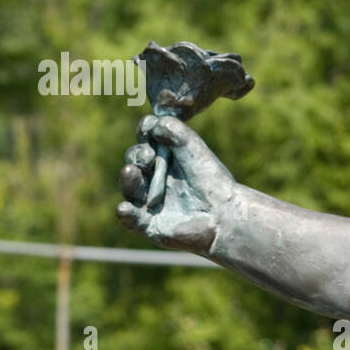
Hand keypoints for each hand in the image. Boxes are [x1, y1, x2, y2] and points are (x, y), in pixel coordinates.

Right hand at [116, 115, 238, 253]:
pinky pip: (131, 219)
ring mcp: (149, 200)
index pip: (145, 139)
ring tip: (131, 171)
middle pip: (134, 160)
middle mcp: (153, 177)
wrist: (224, 215)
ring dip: (127, 179)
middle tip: (149, 157)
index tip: (149, 130)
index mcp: (164, 156)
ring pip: (129, 187)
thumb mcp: (194, 150)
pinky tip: (124, 208)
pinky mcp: (149, 224)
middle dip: (137, 155)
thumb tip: (153, 125)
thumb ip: (175, 133)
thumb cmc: (210, 180)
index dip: (144, 132)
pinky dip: (125, 213)